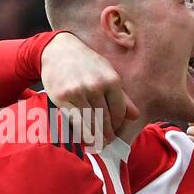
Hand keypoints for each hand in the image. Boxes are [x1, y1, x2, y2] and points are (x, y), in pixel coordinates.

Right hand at [41, 32, 136, 146]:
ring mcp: (78, 92)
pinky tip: (84, 135)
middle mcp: (95, 86)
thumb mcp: (108, 74)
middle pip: (105, 120)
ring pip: (90, 122)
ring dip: (95, 136)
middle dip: (107, 135)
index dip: (118, 125)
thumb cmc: (87, 63)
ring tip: (98, 143)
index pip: (119, 112)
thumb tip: (135, 116)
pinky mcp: (62, 97)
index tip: (116, 131)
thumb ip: (122, 97)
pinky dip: (81, 130)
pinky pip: (74, 120)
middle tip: (107, 143)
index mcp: (111, 81)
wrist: (58, 49)